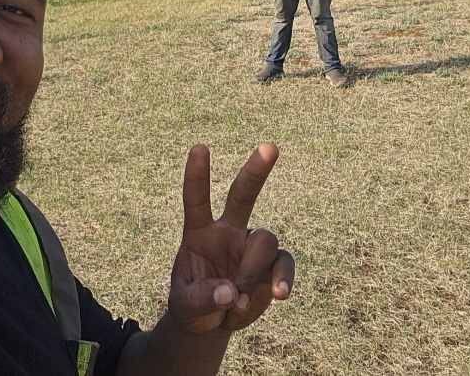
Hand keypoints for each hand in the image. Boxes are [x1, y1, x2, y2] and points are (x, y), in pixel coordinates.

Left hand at [167, 143, 293, 334]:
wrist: (213, 324)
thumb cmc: (192, 306)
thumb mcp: (185, 306)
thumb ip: (202, 298)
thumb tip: (231, 292)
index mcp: (199, 233)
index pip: (197, 200)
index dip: (198, 175)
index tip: (199, 147)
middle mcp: (228, 231)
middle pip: (243, 194)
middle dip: (256, 171)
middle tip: (270, 147)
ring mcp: (251, 246)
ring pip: (265, 240)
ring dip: (252, 271)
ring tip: (237, 303)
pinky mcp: (271, 266)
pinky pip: (284, 262)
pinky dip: (283, 278)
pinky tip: (279, 294)